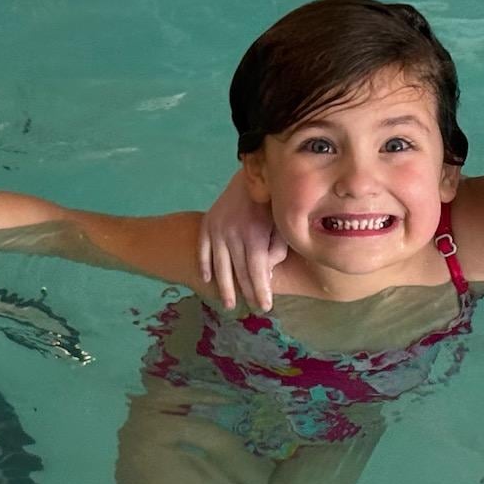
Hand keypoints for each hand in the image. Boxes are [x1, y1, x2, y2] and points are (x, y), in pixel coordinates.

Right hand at [196, 174, 284, 312]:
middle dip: (247, 293)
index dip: (261, 291)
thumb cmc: (271, 201)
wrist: (250, 174)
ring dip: (224, 287)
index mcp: (254, 235)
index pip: (257, 272)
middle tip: (252, 309)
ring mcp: (216, 230)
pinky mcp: (206, 224)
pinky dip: (204, 265)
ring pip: (219, 266)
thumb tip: (266, 275)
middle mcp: (232, 235)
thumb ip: (276, 250)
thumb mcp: (280, 224)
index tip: (265, 307)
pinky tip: (206, 280)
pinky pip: (203, 250)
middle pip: (239, 272)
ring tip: (229, 305)